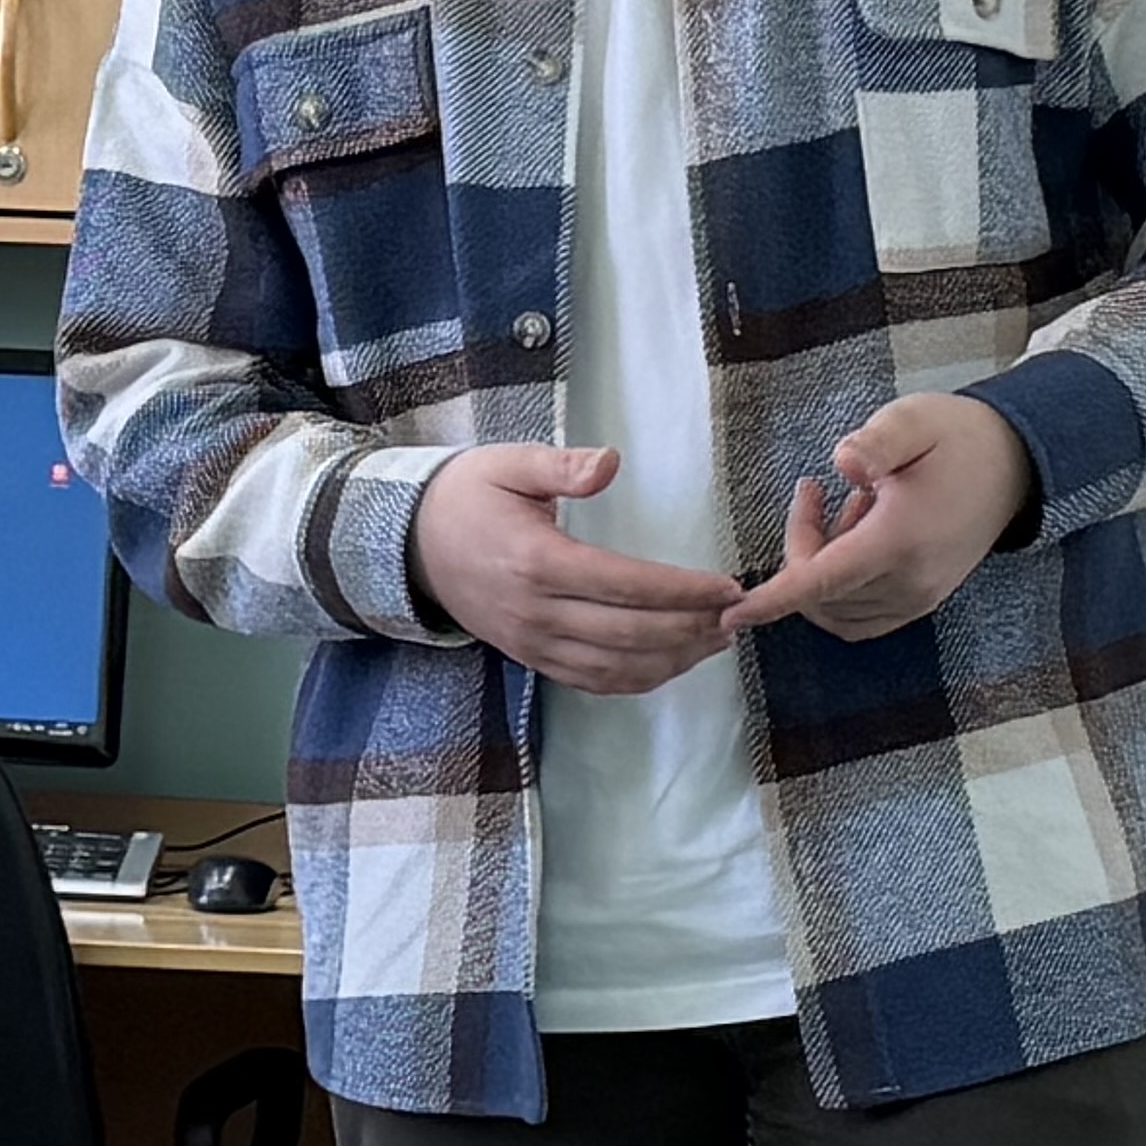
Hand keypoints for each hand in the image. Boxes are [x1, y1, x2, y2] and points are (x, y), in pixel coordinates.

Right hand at [408, 446, 744, 695]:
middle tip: (736, 617)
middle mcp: (536, 612)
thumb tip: (610, 464)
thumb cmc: (467, 496)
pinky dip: (637, 680)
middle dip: (691, 629)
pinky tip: (672, 663)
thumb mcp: (509, 464)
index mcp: (537, 562)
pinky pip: (592, 682)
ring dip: (673, 660)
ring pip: (616, 667)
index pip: (626, 585)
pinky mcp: (530, 659)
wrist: (409, 545)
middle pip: (630, 634)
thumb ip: (561, 466)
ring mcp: (532, 643)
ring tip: (716, 641)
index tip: (727, 588)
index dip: (682, 591)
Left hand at [727, 393, 1037, 643]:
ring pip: (837, 610)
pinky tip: (856, 538)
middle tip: (814, 495)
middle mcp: (910, 582)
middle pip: (821, 594)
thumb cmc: (958, 438)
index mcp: (901, 540)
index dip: (773, 600)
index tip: (732, 613)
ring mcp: (918, 598)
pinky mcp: (922, 602)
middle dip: (800, 550)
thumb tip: (843, 463)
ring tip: (845, 510)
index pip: (823, 582)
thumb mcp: (915, 420)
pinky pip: (860, 617)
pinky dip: (840, 588)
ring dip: (820, 570)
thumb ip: (877, 441)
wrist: (1016, 466)